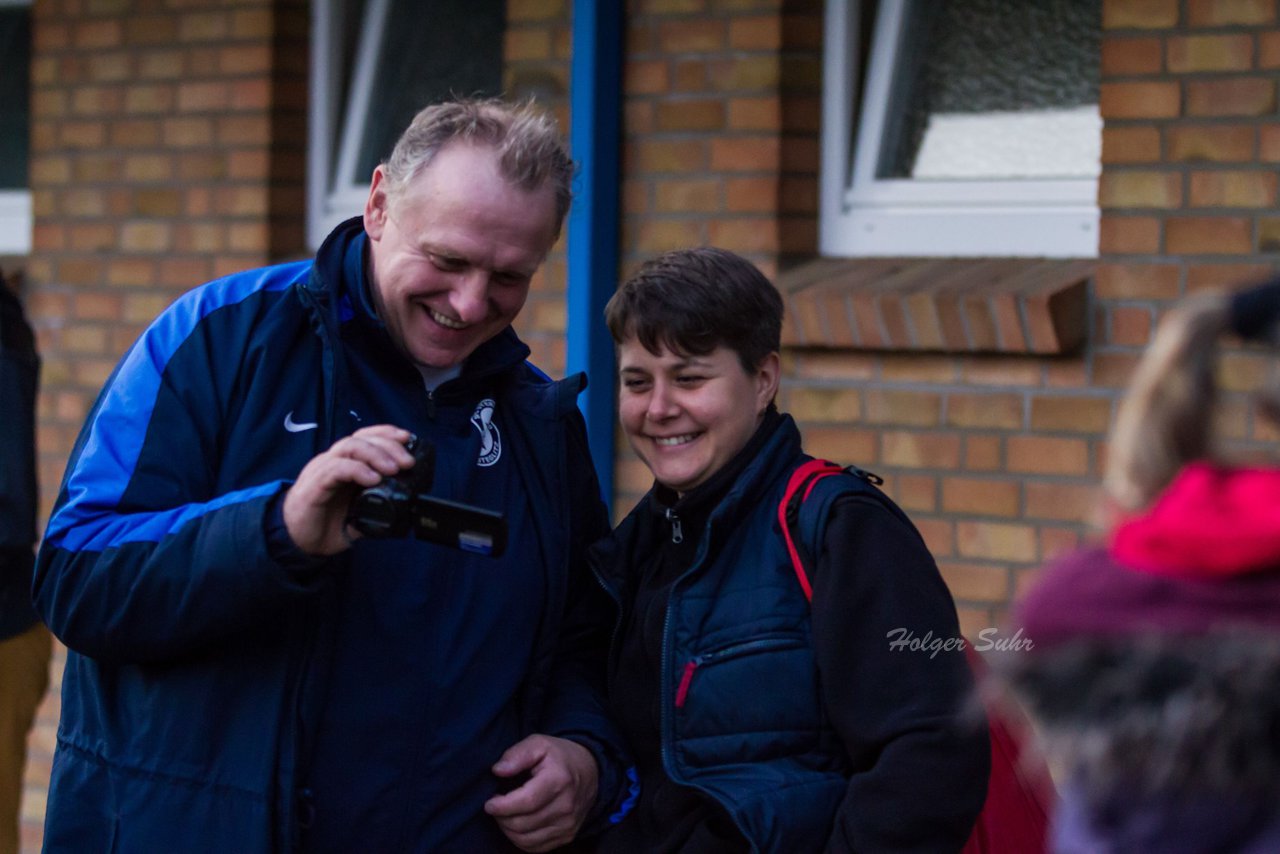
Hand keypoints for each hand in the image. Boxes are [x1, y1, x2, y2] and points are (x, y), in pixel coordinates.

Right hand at [282, 424, 413, 555]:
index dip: (387, 434)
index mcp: (345, 464)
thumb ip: (379, 507)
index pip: (365, 437)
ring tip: (393, 469)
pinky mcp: (314, 485)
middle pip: (361, 439)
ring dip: (375, 455)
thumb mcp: (361, 514)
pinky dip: (356, 470)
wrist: (297, 541)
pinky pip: (335, 469)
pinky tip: (373, 479)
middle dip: (388, 445)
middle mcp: (333, 462)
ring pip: (349, 447)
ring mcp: (322, 471)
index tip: (409, 439)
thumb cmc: (326, 523)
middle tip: (407, 462)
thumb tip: (404, 509)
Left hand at [484, 734, 598, 851]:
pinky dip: (520, 839)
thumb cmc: (559, 757)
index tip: (489, 803)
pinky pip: (536, 848)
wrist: (590, 770)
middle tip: (495, 807)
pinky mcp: (568, 836)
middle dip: (501, 818)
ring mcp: (568, 824)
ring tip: (504, 815)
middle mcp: (566, 806)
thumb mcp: (538, 744)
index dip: (502, 806)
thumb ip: (517, 755)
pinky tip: (516, 825)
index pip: (526, 802)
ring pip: (526, 839)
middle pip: (523, 824)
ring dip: (508, 830)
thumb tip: (498, 770)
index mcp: (558, 780)